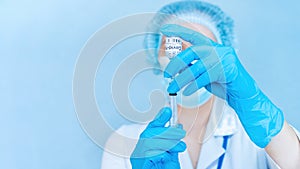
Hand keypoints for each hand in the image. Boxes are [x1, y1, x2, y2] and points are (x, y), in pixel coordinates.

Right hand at [130, 107, 185, 168]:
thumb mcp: (171, 157)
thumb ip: (172, 143)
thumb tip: (178, 127)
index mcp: (146, 148)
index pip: (151, 129)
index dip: (159, 118)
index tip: (167, 110)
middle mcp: (139, 152)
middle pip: (149, 133)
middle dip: (167, 130)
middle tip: (181, 132)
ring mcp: (137, 158)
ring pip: (149, 140)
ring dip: (167, 141)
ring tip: (179, 146)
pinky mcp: (138, 164)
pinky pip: (148, 152)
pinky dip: (160, 151)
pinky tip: (166, 155)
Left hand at [161, 24, 283, 147]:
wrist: (242, 93)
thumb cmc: (223, 82)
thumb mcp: (204, 72)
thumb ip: (192, 66)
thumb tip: (174, 66)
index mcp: (212, 47)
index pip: (193, 36)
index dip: (179, 31)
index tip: (165, 30)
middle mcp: (218, 50)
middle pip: (192, 52)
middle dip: (176, 63)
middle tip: (166, 74)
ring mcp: (224, 59)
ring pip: (196, 68)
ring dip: (181, 79)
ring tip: (172, 88)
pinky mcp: (227, 70)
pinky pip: (204, 77)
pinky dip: (193, 86)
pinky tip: (186, 91)